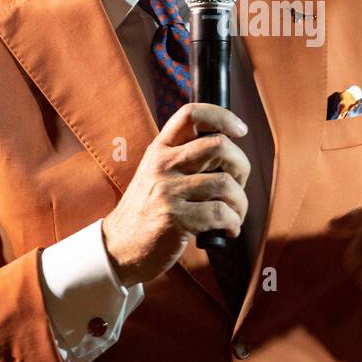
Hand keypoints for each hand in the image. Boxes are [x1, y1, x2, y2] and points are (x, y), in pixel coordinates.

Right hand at [102, 103, 250, 287]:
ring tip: (235, 214)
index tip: (240, 130)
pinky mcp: (175, 218)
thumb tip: (229, 152)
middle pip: (219, 146)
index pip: (191, 114)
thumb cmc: (147, 212)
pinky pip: (221, 213)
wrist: (119, 248)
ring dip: (241, 202)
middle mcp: (162, 165)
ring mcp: (168, 191)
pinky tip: (228, 230)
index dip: (222, 116)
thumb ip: (184, 160)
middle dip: (241, 166)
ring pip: (225, 183)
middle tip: (238, 184)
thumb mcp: (156, 175)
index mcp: (159, 150)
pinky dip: (233, 223)